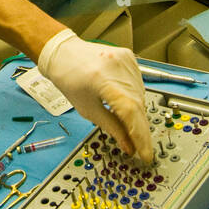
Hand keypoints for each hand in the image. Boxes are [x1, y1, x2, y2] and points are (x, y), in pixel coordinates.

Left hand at [35, 30, 151, 162]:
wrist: (64, 53)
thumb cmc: (69, 80)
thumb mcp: (87, 109)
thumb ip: (112, 127)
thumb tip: (129, 146)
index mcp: (102, 80)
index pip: (130, 112)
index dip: (140, 136)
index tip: (145, 154)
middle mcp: (117, 67)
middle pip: (138, 105)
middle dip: (140, 129)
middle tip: (141, 147)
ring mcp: (125, 60)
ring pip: (141, 95)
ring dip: (139, 114)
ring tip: (131, 126)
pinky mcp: (129, 57)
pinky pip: (138, 84)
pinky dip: (136, 98)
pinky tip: (129, 104)